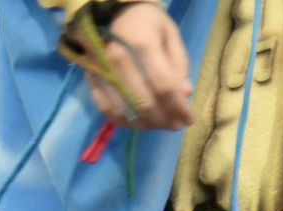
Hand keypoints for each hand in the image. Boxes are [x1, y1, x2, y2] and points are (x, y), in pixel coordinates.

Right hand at [81, 3, 193, 130]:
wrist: (111, 12)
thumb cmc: (146, 22)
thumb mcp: (170, 34)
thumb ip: (179, 63)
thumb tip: (185, 94)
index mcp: (143, 45)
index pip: (163, 86)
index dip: (178, 107)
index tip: (189, 119)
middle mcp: (119, 61)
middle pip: (144, 102)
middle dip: (163, 119)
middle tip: (176, 125)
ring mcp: (102, 72)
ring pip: (124, 111)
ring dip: (145, 125)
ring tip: (160, 125)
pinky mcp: (92, 80)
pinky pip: (106, 109)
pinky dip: (122, 122)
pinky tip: (137, 124)